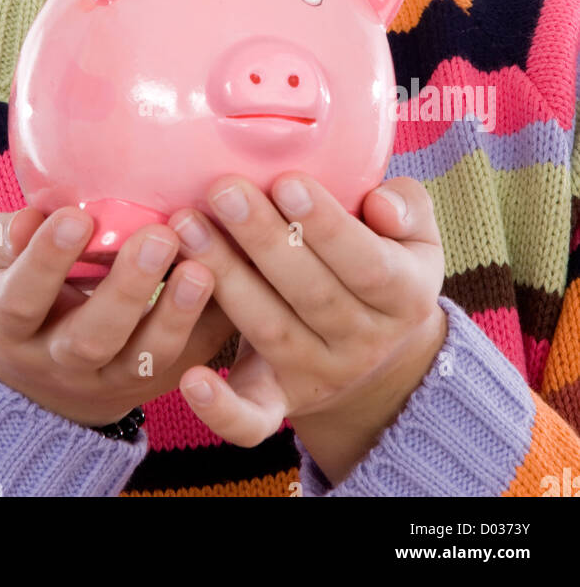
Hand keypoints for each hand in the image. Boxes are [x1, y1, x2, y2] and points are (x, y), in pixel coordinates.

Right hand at [0, 206, 235, 429]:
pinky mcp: (149, 386)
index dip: (46, 261)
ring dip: (175, 317)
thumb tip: (30, 218)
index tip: (77, 217)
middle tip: (159, 236)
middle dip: (127, 290)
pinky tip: (233, 285)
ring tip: (203, 269)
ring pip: (142, 362)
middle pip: (91, 339)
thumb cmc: (12, 291)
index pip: (22, 298)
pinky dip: (210, 330)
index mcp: (7, 325)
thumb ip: (5, 242)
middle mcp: (55, 362)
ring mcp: (105, 381)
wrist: (30, 375)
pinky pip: (184, 364)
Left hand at [166, 173, 446, 471]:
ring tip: (187, 226)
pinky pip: (251, 421)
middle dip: (263, 239)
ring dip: (226, 278)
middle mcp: (363, 344)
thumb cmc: (383, 263)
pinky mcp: (278, 403)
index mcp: (404, 297)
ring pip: (270, 331)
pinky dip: (220, 409)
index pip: (366, 264)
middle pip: (311, 293)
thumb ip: (406, 208)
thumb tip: (380, 204)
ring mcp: (318, 376)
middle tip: (223, 190)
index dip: (327, 225)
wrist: (377, 356)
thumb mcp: (415, 237)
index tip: (286, 181)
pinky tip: (191, 380)